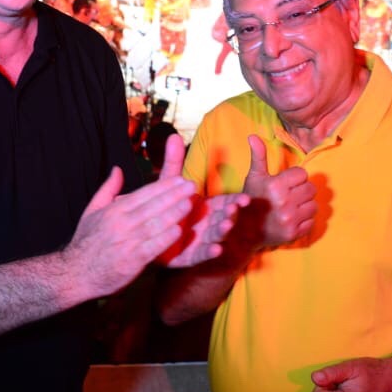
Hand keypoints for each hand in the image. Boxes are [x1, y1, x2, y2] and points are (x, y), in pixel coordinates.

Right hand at [63, 141, 196, 299]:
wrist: (75, 273)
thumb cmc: (85, 242)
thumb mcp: (92, 211)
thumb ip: (107, 189)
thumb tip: (117, 169)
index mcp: (114, 210)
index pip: (143, 194)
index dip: (163, 186)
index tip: (180, 179)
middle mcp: (122, 224)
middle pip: (152, 206)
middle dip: (173, 195)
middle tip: (191, 185)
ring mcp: (127, 242)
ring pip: (155, 224)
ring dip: (173, 213)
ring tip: (189, 203)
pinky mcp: (132, 261)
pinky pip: (152, 247)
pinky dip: (165, 238)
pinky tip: (178, 231)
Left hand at [153, 134, 249, 266]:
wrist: (146, 235)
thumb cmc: (164, 207)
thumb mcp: (168, 184)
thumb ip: (174, 163)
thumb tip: (173, 135)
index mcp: (207, 206)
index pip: (226, 202)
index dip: (236, 201)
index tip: (246, 198)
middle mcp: (207, 223)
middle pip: (223, 218)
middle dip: (230, 215)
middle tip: (234, 211)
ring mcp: (200, 240)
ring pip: (215, 236)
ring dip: (223, 232)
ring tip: (227, 226)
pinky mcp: (190, 256)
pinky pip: (202, 254)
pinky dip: (210, 252)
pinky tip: (217, 249)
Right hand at [244, 135, 315, 247]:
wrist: (244, 233)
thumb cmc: (250, 200)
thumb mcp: (254, 177)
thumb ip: (258, 156)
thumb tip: (253, 135)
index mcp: (275, 186)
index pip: (302, 174)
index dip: (294, 178)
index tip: (284, 184)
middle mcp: (284, 203)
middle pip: (311, 188)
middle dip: (301, 190)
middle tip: (290, 194)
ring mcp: (290, 220)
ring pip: (313, 205)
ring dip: (305, 205)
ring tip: (292, 206)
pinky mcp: (295, 234)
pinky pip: (312, 221)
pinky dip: (305, 220)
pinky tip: (293, 218)